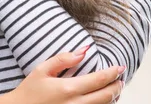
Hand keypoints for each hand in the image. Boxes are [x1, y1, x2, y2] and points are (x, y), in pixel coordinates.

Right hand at [4, 49, 124, 103]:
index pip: (100, 80)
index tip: (120, 67)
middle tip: (121, 79)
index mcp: (69, 88)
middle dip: (117, 86)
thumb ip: (63, 59)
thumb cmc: (29, 91)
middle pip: (107, 96)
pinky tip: (102, 100)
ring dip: (112, 98)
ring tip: (115, 89)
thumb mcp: (42, 70)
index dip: (113, 73)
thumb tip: (84, 50)